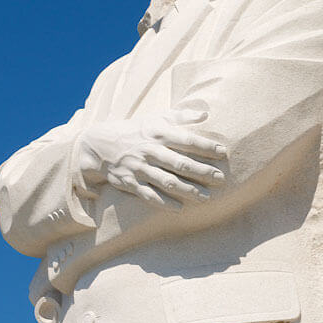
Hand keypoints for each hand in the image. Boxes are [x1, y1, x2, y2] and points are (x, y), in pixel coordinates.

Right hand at [74, 109, 226, 209]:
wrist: (99, 145)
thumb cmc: (135, 130)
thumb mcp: (156, 118)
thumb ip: (182, 115)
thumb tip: (205, 115)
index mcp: (158, 133)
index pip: (187, 140)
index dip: (206, 146)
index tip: (223, 152)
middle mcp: (150, 151)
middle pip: (180, 163)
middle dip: (202, 172)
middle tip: (221, 178)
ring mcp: (140, 168)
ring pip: (167, 181)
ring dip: (188, 190)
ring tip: (206, 197)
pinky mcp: (130, 183)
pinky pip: (149, 195)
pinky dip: (164, 203)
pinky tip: (180, 207)